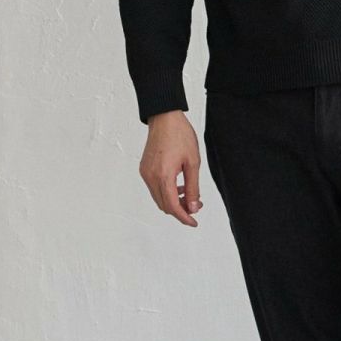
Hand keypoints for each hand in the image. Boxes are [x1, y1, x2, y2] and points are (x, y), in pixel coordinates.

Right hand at [140, 111, 203, 225]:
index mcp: (163, 175)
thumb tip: (194, 207)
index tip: (193, 222)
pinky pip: (155, 188)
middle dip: (180, 209)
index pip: (172, 206)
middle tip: (196, 205)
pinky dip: (166, 192)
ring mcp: (145, 173)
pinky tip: (179, 185)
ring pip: (159, 198)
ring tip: (190, 194)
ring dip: (173, 201)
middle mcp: (150, 177)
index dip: (184, 217)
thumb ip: (193, 187)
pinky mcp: (144, 169)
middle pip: (164, 205)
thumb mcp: (193, 162)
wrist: (164, 118)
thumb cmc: (180, 136)